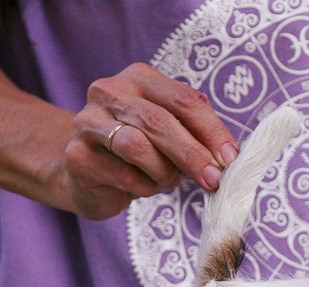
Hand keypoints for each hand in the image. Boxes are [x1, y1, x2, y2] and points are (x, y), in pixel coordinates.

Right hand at [60, 63, 238, 218]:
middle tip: (213, 179)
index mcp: (140, 79)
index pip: (185, 99)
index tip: (231, 159)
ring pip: (138, 147)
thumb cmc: (139, 153)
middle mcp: (110, 92)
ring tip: (167, 181)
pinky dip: (144, 187)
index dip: (212, 131)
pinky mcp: (77, 155)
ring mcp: (88, 121)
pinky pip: (123, 175)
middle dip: (193, 154)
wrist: (85, 172)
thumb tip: (227, 159)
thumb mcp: (171, 136)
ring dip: (164, 172)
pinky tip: (142, 186)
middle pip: (160, 121)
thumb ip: (196, 138)